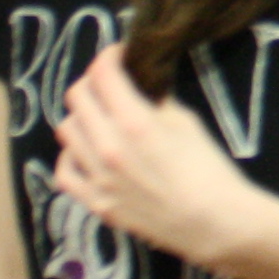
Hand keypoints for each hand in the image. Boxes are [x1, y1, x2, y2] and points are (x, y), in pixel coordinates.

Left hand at [55, 50, 270, 268]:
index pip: (103, 74)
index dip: (109, 56)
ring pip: (67, 130)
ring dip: (81, 115)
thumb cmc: (209, 170)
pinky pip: (64, 172)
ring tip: (99, 118)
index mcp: (134, 122)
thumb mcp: (187, 123)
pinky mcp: (95, 202)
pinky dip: (71, 155)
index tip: (119, 55)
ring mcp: (96, 177)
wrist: (214, 223)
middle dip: (92, 81)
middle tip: (109, 83)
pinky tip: (86, 152)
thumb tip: (140, 89)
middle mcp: (106, 146)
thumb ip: (156, 102)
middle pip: (77, 97)